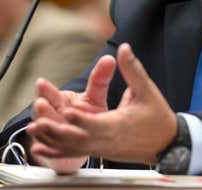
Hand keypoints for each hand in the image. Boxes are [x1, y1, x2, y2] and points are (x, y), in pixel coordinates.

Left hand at [28, 43, 177, 164]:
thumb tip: (124, 48)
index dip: (80, 118)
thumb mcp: (147, 90)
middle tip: (39, 120)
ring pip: (72, 147)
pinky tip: (40, 148)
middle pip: (77, 138)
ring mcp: (102, 148)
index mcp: (118, 125)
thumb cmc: (158, 117)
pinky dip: (56, 151)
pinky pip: (74, 152)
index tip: (66, 111)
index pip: (95, 124)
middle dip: (57, 129)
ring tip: (34, 129)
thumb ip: (133, 69)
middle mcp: (107, 139)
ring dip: (52, 139)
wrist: (167, 143)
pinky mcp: (100, 151)